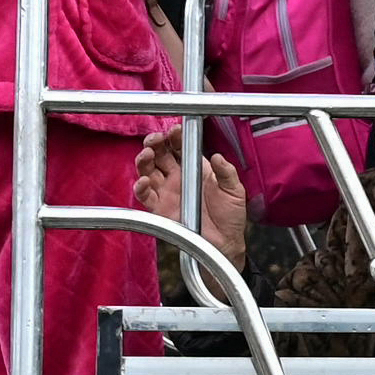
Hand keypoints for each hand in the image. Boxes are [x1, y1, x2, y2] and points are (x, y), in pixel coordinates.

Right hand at [135, 133, 249, 264]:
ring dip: (144, 160)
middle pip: (160, 155)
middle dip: (155, 143)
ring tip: (147, 154)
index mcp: (196, 169)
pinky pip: (145, 196)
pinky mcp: (160, 208)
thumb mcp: (234, 190)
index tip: (175, 130)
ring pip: (148, 170)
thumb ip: (227, 173)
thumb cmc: (231, 216)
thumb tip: (218, 157)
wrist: (225, 243)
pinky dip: (140, 187)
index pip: (180, 147)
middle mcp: (178, 177)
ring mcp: (167, 192)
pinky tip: (143, 180)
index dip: (175, 137)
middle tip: (156, 139)